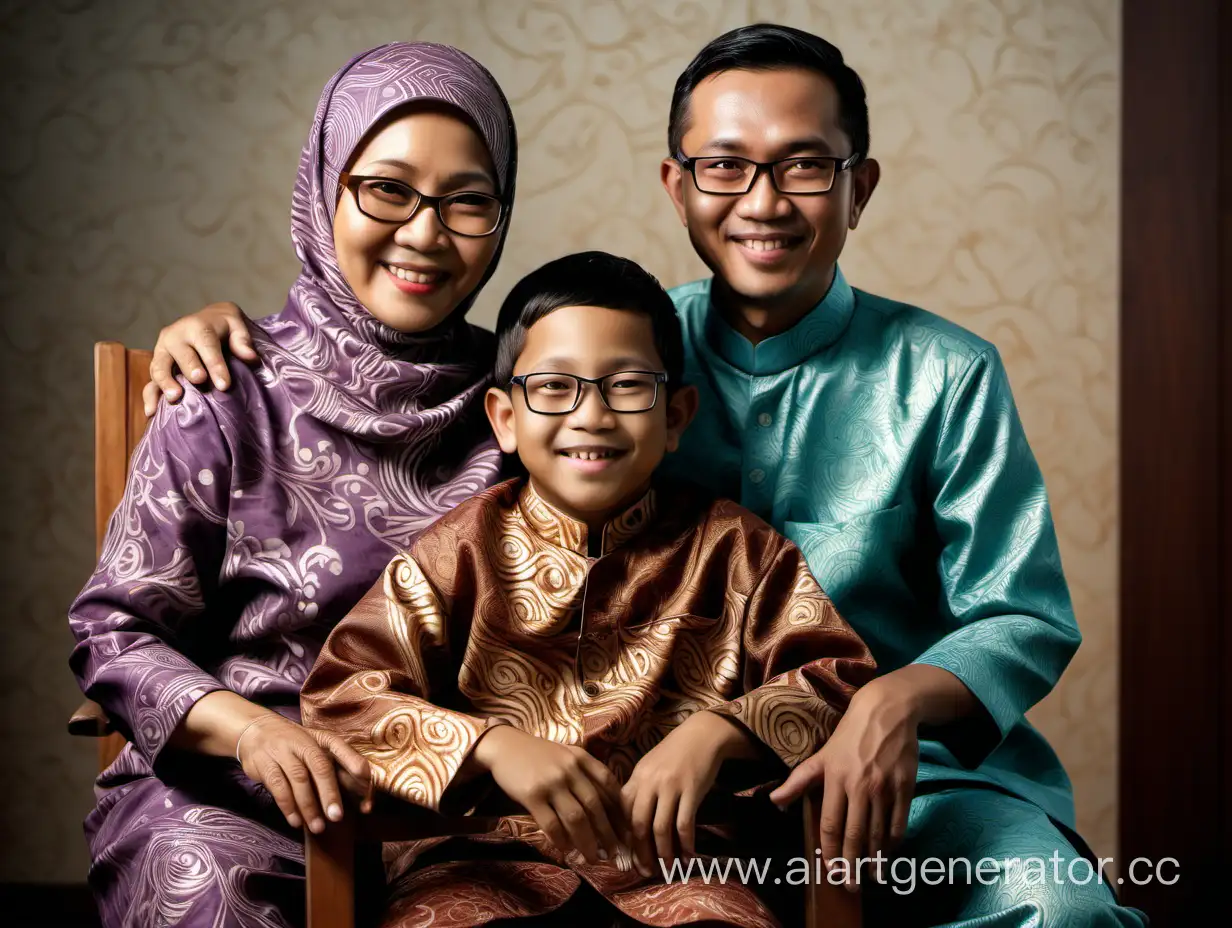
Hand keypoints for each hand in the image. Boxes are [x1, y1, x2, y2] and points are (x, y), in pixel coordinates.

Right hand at [143, 301, 256, 414]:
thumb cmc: (224, 328)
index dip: (215, 364)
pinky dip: (149, 396)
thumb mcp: (236, 326)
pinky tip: (152, 412)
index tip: (224, 385)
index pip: (207, 344)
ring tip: (175, 398)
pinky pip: (149, 381)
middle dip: (189, 368)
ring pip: (159, 367)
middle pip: (180, 354)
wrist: (203, 321)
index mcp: (197, 327)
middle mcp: (175, 337)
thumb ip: (242, 340)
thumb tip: (251, 357)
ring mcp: (162, 352)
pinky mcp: (156, 366)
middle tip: (199, 382)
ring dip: (165, 383)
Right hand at [235, 713, 374, 833]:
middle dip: (329, 793)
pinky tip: (296, 821)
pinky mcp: (264, 764)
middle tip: (337, 817)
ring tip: (318, 827)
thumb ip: (335, 766)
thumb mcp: (316, 747)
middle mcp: (304, 742)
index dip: (353, 762)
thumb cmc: (295, 745)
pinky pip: (278, 787)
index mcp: (321, 737)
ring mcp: (283, 752)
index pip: (341, 747)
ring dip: (309, 806)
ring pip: (299, 779)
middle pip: (320, 767)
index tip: (366, 777)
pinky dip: (288, 806)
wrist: (255, 730)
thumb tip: (360, 795)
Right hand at [472, 727, 624, 864]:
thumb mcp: (566, 754)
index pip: (608, 784)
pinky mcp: (532, 795)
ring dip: (586, 842)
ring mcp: (551, 782)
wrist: (505, 746)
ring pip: (576, 818)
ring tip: (592, 858)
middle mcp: (569, 769)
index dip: (619, 808)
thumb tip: (608, 802)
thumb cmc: (539, 754)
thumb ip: (586, 771)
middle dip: (607, 833)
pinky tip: (566, 850)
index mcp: (581, 758)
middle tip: (615, 853)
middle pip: (595, 806)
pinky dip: (561, 840)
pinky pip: (551, 824)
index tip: (626, 829)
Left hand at [621, 711, 757, 877]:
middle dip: (641, 852)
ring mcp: (671, 786)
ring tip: (667, 867)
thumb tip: (631, 820)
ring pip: (661, 828)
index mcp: (637, 777)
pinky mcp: (692, 791)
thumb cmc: (676, 752)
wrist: (703, 734)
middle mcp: (650, 782)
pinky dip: (685, 844)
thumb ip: (640, 789)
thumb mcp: (651, 766)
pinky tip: (688, 855)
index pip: (622, 812)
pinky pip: (685, 824)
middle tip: (646, 870)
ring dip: (664, 853)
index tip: (627, 855)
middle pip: (639, 824)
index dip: (623, 837)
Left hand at [769, 677, 918, 890]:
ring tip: (872, 877)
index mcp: (836, 779)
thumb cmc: (848, 736)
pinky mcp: (905, 787)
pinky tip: (889, 854)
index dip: (830, 852)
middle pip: (855, 836)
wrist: (886, 713)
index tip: (830, 871)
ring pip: (879, 834)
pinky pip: (899, 823)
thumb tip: (775, 802)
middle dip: (852, 865)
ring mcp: (884, 788)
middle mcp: (860, 787)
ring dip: (875, 860)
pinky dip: (894, 843)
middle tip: (852, 886)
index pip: (831, 826)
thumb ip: (798, 781)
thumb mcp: (821, 755)